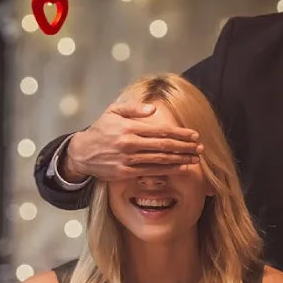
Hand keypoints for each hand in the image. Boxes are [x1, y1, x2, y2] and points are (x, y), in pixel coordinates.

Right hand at [63, 101, 202, 181]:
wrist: (82, 153)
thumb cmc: (101, 130)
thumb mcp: (114, 112)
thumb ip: (134, 109)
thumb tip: (154, 109)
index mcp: (129, 128)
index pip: (161, 131)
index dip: (180, 134)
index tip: (194, 135)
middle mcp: (130, 144)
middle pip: (164, 146)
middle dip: (185, 147)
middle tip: (200, 148)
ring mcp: (128, 160)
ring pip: (160, 160)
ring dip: (180, 160)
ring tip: (195, 159)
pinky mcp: (126, 173)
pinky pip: (151, 172)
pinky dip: (168, 170)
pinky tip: (180, 168)